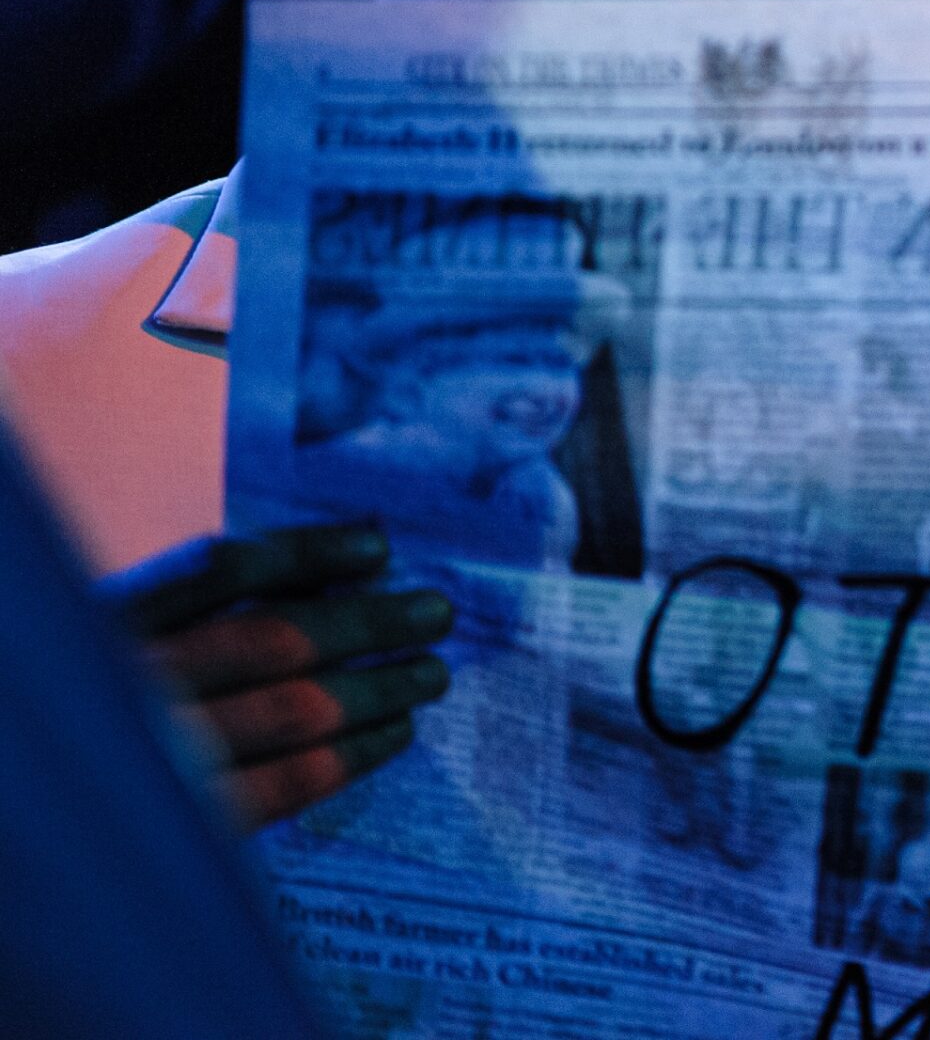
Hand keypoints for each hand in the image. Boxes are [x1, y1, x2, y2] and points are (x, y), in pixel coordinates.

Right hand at [104, 522, 454, 826]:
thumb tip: (328, 569)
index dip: (311, 555)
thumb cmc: (96, 712)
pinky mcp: (187, 825)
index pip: (222, 573)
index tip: (377, 547)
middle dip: (367, 624)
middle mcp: (135, 689)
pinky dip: (353, 754)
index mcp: (110, 629)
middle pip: (275, 640)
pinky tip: (394, 733)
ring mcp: (161, 760)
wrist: (48, 826)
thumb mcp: (117, 639)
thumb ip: (195, 607)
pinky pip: (287, 785)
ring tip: (430, 674)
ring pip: (293, 712)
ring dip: (377, 689)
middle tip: (436, 613)